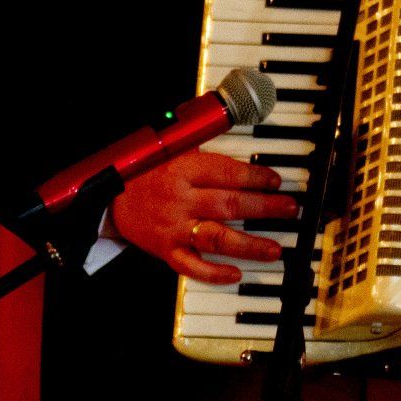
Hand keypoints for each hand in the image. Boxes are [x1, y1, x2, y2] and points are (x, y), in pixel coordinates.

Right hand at [110, 148, 300, 283]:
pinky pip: (191, 266)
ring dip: (249, 245)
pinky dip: (213, 273)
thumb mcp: (176, 148)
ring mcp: (174, 228)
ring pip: (216, 238)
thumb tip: (245, 126)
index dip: (256, 177)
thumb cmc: (150, 170)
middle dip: (264, 208)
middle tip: (289, 210)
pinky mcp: (166, 250)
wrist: (112, 195)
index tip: (276, 181)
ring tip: (274, 249)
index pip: (228, 173)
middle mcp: (180, 199)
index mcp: (184, 169)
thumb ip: (208, 145)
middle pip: (229, 205)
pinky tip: (236, 274)